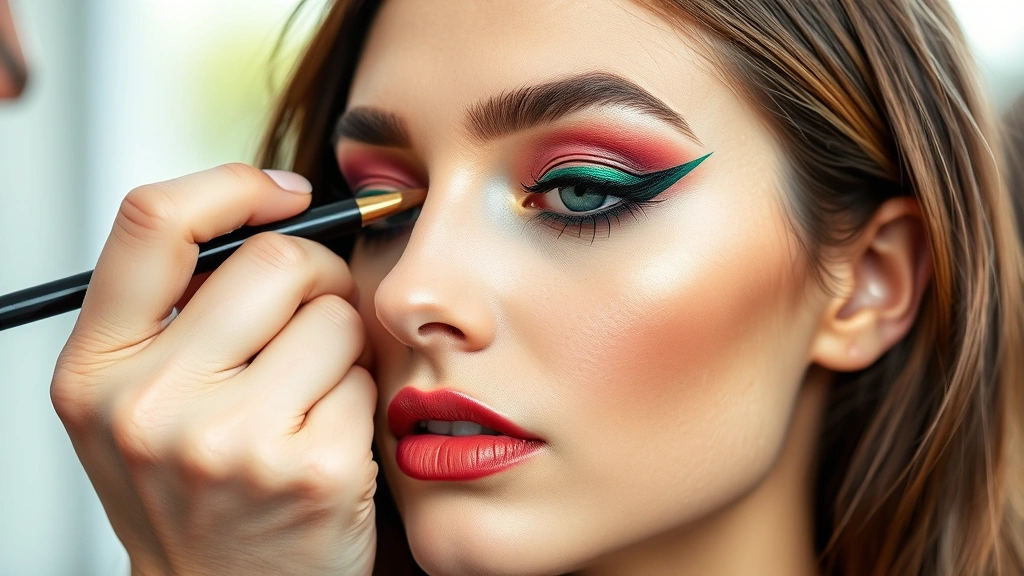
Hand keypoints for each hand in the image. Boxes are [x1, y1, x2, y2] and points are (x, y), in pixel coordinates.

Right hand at [50, 164, 377, 575]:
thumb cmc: (193, 487)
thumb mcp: (143, 398)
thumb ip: (182, 308)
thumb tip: (281, 208)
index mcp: (96, 369)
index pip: (154, 221)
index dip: (232, 186)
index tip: (284, 197)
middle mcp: (150, 403)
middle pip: (276, 260)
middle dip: (318, 276)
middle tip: (316, 314)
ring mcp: (232, 442)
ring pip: (336, 317)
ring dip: (343, 344)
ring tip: (311, 393)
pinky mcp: (312, 471)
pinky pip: (368, 380)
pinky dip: (362, 398)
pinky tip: (330, 439)